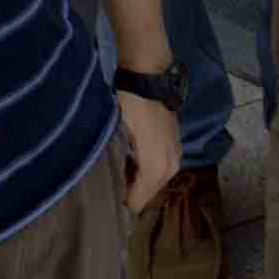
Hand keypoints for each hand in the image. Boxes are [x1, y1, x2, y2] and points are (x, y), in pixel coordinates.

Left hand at [114, 89, 180, 208]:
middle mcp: (171, 167)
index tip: (102, 196)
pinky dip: (145, 168)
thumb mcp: (116, 135)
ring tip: (115, 169)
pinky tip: (130, 158)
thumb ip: (112, 165)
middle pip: (146, 193)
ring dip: (137, 179)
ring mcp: (176, 156)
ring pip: (153, 181)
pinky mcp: (176, 146)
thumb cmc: (129, 105)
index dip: (118, 201)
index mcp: (157, 168)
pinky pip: (159, 168)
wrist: (149, 77)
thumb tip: (102, 187)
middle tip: (106, 181)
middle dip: (129, 191)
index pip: (136, 202)